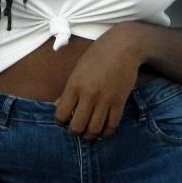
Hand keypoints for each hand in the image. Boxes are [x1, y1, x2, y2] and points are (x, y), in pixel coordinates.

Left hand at [54, 23, 142, 138]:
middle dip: (75, 132)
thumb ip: (68, 90)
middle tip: (76, 130)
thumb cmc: (98, 55)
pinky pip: (112, 125)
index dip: (60, 122)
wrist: (124, 46)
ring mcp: (105, 99)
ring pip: (94, 129)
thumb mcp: (78, 69)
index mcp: (74, 85)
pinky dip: (106, 132)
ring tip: (89, 133)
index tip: (64, 121)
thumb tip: (58, 106)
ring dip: (90, 136)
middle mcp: (88, 95)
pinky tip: (103, 131)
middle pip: (77, 126)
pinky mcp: (120, 102)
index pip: (61, 114)